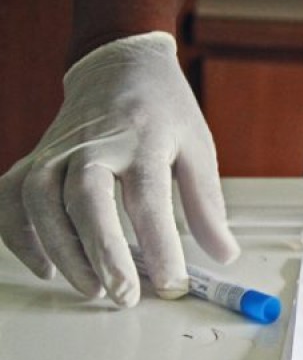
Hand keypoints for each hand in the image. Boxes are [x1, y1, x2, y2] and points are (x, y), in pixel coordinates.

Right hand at [0, 32, 237, 306]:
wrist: (117, 62)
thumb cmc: (163, 111)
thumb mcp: (198, 147)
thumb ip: (207, 204)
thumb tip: (224, 255)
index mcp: (143, 138)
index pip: (148, 198)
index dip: (159, 245)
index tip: (172, 283)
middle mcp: (94, 143)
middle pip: (86, 198)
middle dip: (102, 252)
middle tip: (123, 296)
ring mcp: (57, 149)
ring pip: (41, 200)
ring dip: (61, 250)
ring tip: (90, 289)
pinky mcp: (35, 158)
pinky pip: (12, 198)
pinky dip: (20, 235)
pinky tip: (45, 268)